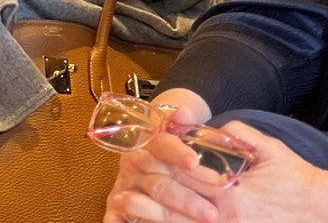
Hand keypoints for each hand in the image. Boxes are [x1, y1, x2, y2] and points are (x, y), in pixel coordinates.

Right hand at [105, 89, 219, 222]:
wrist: (144, 147)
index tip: (194, 161)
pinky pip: (116, 217)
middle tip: (212, 213)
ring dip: (168, 215)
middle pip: (158, 182)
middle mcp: (133, 162)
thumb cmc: (171, 143)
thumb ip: (190, 127)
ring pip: (144, 202)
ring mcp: (125, 185)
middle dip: (186, 199)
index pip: (162, 145)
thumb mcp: (182, 131)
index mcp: (150, 141)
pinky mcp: (116, 204)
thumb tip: (192, 114)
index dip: (177, 153)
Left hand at [106, 117, 327, 222]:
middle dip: (144, 190)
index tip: (136, 152)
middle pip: (174, 203)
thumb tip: (209, 127)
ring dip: (146, 217)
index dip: (158, 163)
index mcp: (232, 190)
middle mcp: (225, 217)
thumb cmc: (299, 181)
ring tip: (120, 205)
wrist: (327, 214)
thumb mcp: (270, 150)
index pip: (185, 174)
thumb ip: (238, 135)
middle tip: (120, 178)